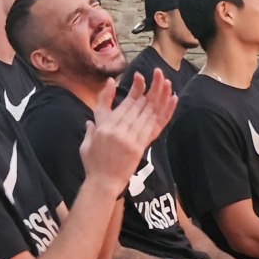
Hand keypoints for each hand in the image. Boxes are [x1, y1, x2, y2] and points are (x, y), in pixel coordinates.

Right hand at [80, 69, 176, 193]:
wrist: (102, 183)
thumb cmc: (93, 163)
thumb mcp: (86, 142)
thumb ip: (91, 127)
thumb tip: (90, 120)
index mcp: (104, 126)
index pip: (124, 103)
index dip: (134, 89)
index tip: (139, 77)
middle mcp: (117, 130)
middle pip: (138, 105)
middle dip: (150, 89)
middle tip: (158, 75)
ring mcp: (130, 139)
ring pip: (148, 113)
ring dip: (159, 97)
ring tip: (166, 82)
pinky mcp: (139, 147)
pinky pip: (154, 126)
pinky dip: (165, 112)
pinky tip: (172, 100)